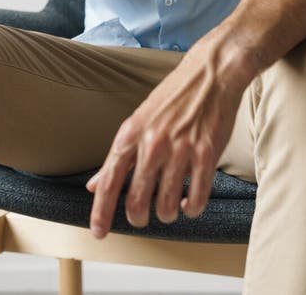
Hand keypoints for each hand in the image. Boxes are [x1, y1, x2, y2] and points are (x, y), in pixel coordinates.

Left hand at [85, 45, 246, 237]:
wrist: (210, 72)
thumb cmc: (174, 96)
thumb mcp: (139, 119)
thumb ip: (119, 155)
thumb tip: (95, 185)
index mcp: (131, 133)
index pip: (110, 181)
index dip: (101, 212)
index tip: (99, 232)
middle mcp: (153, 143)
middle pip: (136, 201)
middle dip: (137, 218)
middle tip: (142, 218)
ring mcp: (180, 149)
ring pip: (165, 206)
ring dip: (166, 214)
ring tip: (169, 207)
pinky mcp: (207, 154)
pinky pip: (196, 199)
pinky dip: (190, 209)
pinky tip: (189, 203)